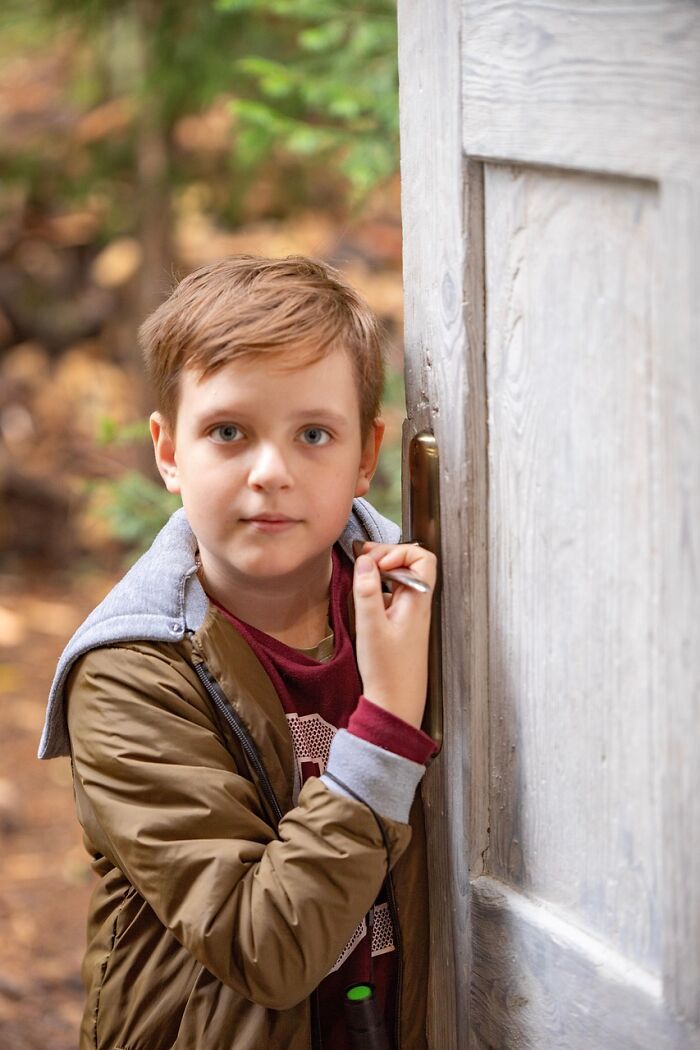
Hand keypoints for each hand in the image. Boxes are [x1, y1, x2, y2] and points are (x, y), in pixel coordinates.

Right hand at [353, 541, 436, 730]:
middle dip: (386, 557)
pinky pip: (393, 596)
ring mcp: (411, 615)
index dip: (398, 552)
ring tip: (361, 577)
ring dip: (381, 573)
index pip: (422, 558)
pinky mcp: (402, 626)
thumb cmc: (388, 671)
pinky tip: (363, 600)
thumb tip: (365, 561)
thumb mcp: (371, 627)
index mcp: (418, 601)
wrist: (396, 704)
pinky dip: (378, 590)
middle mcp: (418, 605)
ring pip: (400, 580)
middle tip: (363, 562)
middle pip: (410, 565)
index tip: (376, 564)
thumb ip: (368, 592)